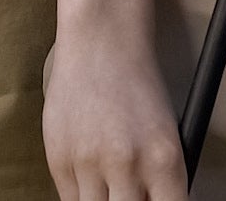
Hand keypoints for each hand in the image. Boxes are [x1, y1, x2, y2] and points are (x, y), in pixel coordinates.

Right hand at [43, 29, 188, 200]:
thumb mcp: (166, 134)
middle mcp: (127, 164)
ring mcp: (89, 162)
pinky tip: (91, 176)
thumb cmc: (138, 85)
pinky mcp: (58, 158)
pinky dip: (83, 196)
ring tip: (110, 184)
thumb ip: (160, 181)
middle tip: (130, 194)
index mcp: (164, 159)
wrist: (100, 40)